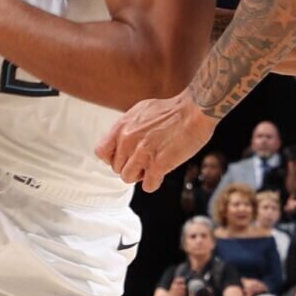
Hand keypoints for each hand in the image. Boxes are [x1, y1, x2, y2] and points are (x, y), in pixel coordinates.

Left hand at [98, 92, 219, 189]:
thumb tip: (120, 141)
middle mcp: (128, 140)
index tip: (124, 158)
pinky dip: (154, 182)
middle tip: (146, 160)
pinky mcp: (158, 164)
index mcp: (122, 127)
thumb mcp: (141, 112)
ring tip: (153, 166)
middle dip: (131, 166)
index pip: (102, 152)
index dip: (113, 158)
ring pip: (128, 178)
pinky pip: (148, 185)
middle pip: (117, 168)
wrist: (193, 111)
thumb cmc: (172, 110)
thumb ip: (127, 128)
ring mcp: (142, 153)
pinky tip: (161, 173)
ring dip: (141, 175)